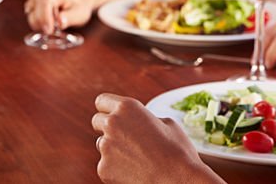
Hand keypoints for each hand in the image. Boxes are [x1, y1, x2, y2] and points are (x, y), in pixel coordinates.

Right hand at [24, 0, 92, 33]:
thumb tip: (60, 21)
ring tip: (52, 23)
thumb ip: (69, 18)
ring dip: (39, 23)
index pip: (46, 2)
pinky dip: (37, 21)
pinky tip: (47, 21)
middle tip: (54, 29)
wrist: (76, 2)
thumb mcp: (79, 14)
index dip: (45, 18)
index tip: (49, 30)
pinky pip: (30, 15)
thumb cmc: (78, 7)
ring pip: (31, 13)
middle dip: (43, 22)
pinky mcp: (31, 1)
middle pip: (35, 9)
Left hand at [92, 94, 220, 183]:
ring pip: (101, 144)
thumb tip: (140, 124)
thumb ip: (147, 119)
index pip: (102, 101)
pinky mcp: (103, 168)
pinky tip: (134, 172)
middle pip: (97, 121)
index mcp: (127, 107)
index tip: (111, 115)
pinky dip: (116, 169)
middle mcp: (112, 123)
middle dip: (106, 127)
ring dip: (112, 148)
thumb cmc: (178, 151)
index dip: (108, 109)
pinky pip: (106, 165)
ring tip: (136, 158)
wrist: (178, 181)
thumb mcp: (168, 124)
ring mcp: (105, 147)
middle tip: (122, 137)